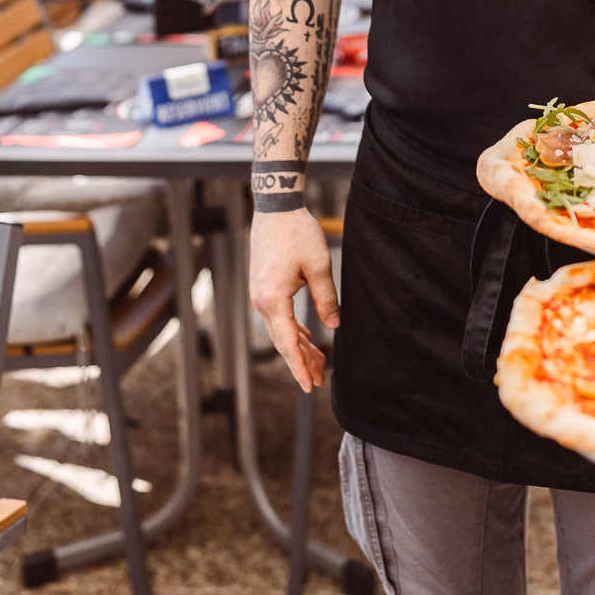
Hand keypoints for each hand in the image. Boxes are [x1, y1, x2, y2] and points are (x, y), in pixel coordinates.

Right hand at [250, 208, 339, 393]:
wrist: (276, 209)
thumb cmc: (297, 233)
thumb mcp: (319, 266)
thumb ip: (327, 299)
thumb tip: (334, 325)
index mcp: (273, 300)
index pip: (288, 343)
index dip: (300, 366)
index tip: (310, 385)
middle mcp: (261, 302)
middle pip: (283, 341)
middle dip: (302, 362)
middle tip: (321, 380)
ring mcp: (259, 296)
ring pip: (281, 331)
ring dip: (299, 347)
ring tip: (319, 363)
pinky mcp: (263, 289)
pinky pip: (278, 318)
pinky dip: (293, 331)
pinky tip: (307, 339)